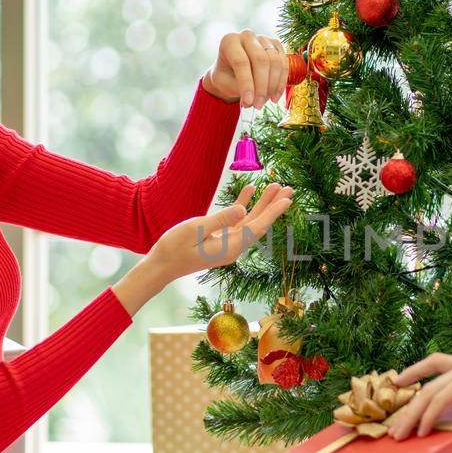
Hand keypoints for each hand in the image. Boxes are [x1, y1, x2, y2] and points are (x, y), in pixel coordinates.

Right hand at [143, 182, 292, 287]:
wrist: (161, 265)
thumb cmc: (174, 248)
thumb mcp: (195, 230)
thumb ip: (220, 219)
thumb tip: (242, 209)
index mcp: (231, 246)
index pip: (258, 227)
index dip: (274, 212)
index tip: (288, 199)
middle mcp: (234, 246)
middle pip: (259, 223)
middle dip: (274, 205)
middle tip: (290, 189)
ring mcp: (227, 243)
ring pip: (250, 220)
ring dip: (262, 204)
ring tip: (275, 187)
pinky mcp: (220, 238)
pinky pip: (237, 220)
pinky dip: (244, 205)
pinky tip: (250, 190)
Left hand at [203, 29, 287, 107]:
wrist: (233, 71)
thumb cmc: (226, 77)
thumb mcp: (224, 83)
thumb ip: (239, 88)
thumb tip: (253, 100)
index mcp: (229, 41)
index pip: (241, 62)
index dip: (247, 84)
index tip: (249, 103)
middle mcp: (247, 36)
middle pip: (261, 60)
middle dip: (261, 86)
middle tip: (258, 105)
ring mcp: (263, 39)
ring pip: (275, 61)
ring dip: (272, 86)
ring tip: (264, 102)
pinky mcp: (276, 45)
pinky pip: (284, 64)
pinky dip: (281, 82)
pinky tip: (274, 96)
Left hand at [385, 353, 451, 439]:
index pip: (440, 362)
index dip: (418, 369)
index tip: (400, 380)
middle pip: (429, 376)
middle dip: (409, 399)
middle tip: (395, 422)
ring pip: (431, 391)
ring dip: (413, 414)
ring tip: (401, 434)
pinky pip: (441, 398)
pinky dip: (429, 415)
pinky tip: (422, 431)